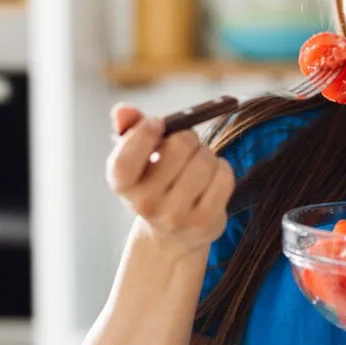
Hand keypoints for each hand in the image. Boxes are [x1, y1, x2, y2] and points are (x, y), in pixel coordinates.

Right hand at [105, 104, 235, 258]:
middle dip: (187, 136)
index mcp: (122, 185)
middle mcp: (145, 205)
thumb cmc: (154, 182)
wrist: (171, 234)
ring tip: (198, 161)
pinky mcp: (205, 223)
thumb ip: (130, 128)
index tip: (158, 122)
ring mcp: (176, 217)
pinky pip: (224, 177)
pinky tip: (211, 176)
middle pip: (178, 148)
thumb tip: (123, 110)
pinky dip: (221, 167)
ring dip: (206, 152)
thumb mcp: (138, 158)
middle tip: (186, 140)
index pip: (125, 160)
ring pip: (204, 160)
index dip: (142, 134)